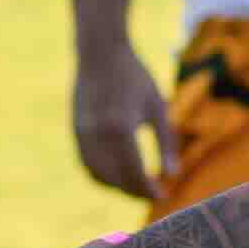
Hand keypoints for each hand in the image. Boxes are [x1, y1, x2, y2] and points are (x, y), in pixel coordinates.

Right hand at [69, 39, 168, 200]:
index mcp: (121, 128)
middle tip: (152, 193)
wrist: (100, 52)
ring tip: (137, 186)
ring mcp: (82, 134)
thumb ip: (166, 142)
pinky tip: (119, 174)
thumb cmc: (135, 76)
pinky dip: (102, 176)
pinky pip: (87, 164)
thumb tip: (173, 175)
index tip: (163, 194)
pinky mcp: (75, 131)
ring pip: (97, 175)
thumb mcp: (157, 107)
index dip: (148, 189)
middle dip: (134, 191)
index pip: (134, 172)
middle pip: (115, 179)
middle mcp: (98, 135)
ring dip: (117, 187)